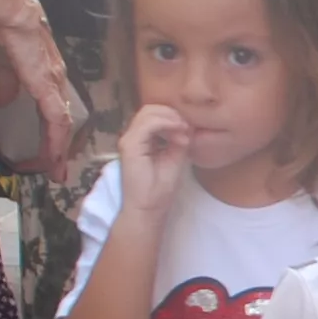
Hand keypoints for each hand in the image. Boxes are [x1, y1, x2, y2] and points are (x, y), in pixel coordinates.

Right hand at [0, 0, 76, 176]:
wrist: (9, 9)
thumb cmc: (6, 26)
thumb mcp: (6, 60)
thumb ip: (8, 81)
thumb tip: (4, 100)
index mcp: (46, 73)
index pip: (55, 108)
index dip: (54, 132)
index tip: (51, 153)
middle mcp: (56, 79)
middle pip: (63, 120)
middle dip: (60, 148)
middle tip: (58, 170)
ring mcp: (53, 82)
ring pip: (63, 123)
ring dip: (59, 149)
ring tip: (56, 170)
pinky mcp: (47, 85)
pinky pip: (56, 118)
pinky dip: (55, 140)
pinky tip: (53, 156)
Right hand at [117, 102, 192, 217]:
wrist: (148, 209)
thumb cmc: (159, 189)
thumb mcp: (175, 158)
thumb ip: (178, 140)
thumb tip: (185, 125)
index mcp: (141, 140)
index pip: (154, 115)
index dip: (173, 116)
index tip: (188, 129)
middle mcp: (132, 137)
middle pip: (150, 109)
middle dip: (172, 114)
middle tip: (187, 127)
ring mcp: (129, 140)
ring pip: (148, 112)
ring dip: (170, 118)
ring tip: (183, 130)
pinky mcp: (129, 145)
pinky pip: (148, 124)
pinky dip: (165, 124)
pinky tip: (178, 133)